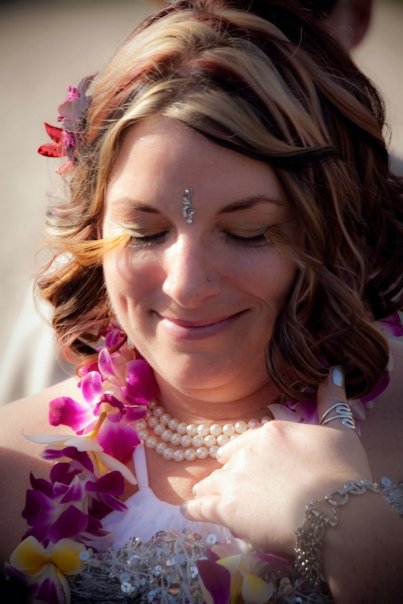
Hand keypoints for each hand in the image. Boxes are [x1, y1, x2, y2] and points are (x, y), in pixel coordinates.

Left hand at [181, 368, 371, 555]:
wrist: (337, 514)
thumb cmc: (343, 474)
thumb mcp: (342, 432)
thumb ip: (332, 402)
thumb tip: (333, 371)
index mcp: (271, 432)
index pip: (246, 440)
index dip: (240, 451)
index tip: (234, 458)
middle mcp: (247, 453)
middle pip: (228, 462)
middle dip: (225, 471)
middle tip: (222, 481)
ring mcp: (234, 480)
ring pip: (212, 482)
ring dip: (207, 489)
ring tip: (200, 495)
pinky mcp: (228, 510)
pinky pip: (202, 508)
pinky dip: (194, 510)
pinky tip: (187, 512)